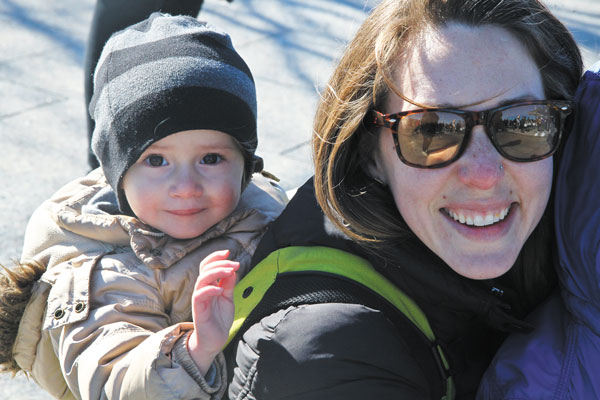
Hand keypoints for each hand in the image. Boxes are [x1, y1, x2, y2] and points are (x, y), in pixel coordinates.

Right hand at [187, 249, 238, 374]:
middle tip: (234, 264)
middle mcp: (202, 289)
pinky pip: (200, 295)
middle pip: (204, 268)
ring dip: (216, 272)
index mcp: (209, 285)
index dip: (216, 256)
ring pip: (202, 279)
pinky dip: (210, 289)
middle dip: (219, 262)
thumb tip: (233, 269)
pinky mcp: (198, 309)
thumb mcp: (228, 298)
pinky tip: (221, 289)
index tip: (229, 252)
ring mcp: (199, 298)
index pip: (207, 265)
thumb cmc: (220, 318)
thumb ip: (229, 284)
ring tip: (230, 271)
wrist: (215, 340)